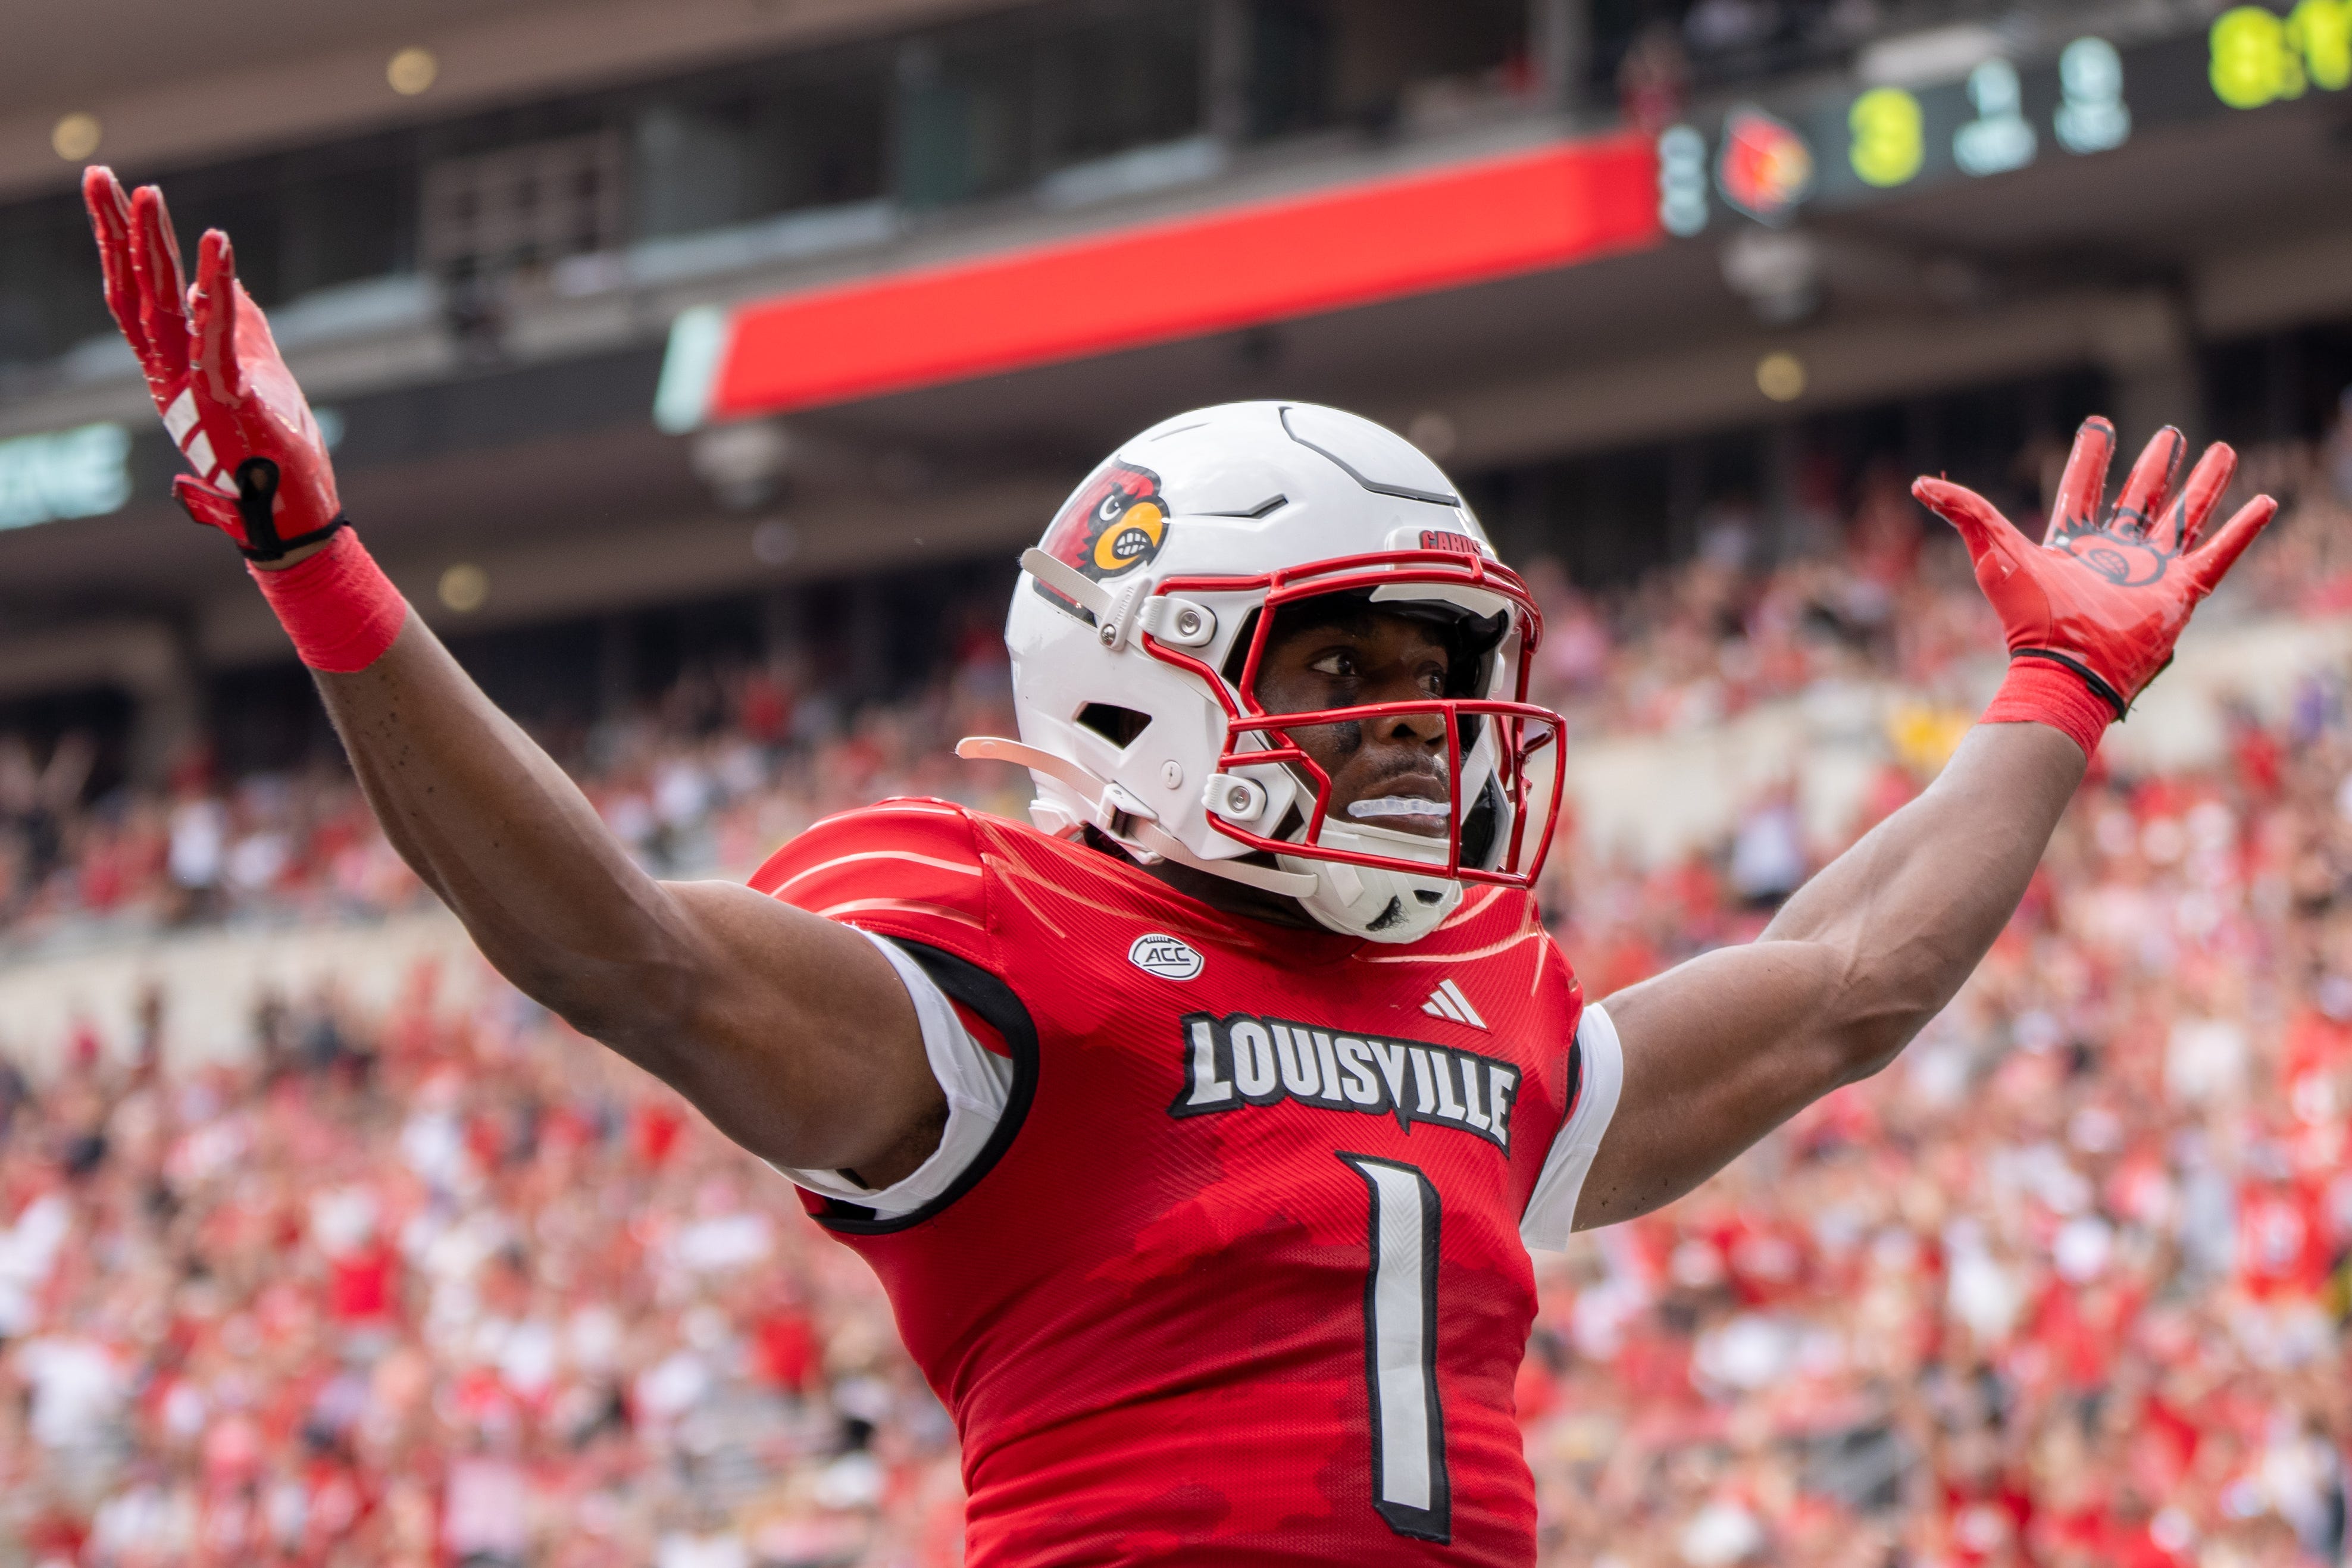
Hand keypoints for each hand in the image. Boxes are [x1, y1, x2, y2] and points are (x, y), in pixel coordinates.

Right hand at [84, 167, 342, 561]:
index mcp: (172, 372)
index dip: (121, 246)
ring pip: (163, 307)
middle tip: (101, 176)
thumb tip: (227, 286)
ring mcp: (194, 391)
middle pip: (136, 291)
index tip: (113, 194)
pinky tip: (217, 245)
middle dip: (119, 233)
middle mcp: (170, 378)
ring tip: (146, 195)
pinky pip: (217, 337)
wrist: (290, 520)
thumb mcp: (260, 374)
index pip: (136, 298)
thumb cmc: (276, 456)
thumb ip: (240, 331)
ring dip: (154, 248)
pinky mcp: (229, 402)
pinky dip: (216, 289)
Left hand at [1913, 417, 2277, 712]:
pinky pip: (2219, 555)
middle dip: (2153, 468)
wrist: (2067, 666)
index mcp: (2072, 543)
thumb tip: (1921, 485)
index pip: (2082, 488)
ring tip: (2221, 452)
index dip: (2090, 458)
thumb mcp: (1994, 553)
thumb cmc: (2029, 616)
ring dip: (2203, 485)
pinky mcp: (2180, 592)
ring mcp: (2150, 572)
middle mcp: (2114, 554)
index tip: (2099, 427)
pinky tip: (2264, 502)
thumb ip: (1965, 514)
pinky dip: (2243, 530)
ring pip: (2183, 518)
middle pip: (2139, 500)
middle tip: (2168, 435)